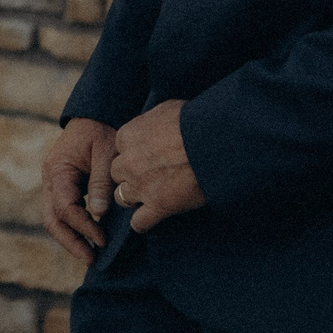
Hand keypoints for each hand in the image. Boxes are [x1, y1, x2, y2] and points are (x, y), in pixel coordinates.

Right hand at [41, 117, 118, 264]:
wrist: (95, 114)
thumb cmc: (102, 130)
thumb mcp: (106, 152)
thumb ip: (101, 182)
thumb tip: (98, 214)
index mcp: (58, 169)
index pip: (65, 207)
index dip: (83, 226)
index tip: (102, 239)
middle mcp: (50, 179)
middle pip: (51, 219)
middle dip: (70, 242)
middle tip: (91, 260)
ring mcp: (54, 183)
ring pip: (53, 219)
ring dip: (70, 239)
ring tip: (91, 256)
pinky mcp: (63, 187)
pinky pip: (62, 212)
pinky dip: (74, 228)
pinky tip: (90, 239)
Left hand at [112, 100, 206, 233]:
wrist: (214, 142)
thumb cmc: (195, 121)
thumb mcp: (167, 109)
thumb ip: (151, 120)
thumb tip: (153, 124)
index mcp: (128, 136)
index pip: (120, 150)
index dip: (133, 154)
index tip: (147, 156)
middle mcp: (128, 162)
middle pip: (117, 174)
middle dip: (130, 175)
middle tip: (150, 175)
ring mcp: (141, 186)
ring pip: (122, 198)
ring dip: (134, 198)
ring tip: (151, 195)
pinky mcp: (158, 206)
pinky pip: (139, 223)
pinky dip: (143, 223)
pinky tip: (152, 217)